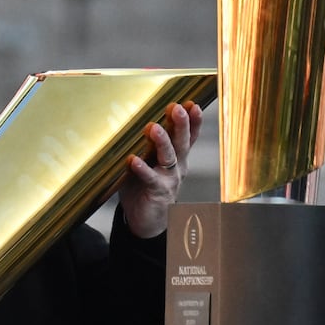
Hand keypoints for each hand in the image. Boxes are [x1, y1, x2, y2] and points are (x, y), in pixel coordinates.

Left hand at [118, 101, 203, 238]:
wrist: (146, 221)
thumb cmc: (144, 186)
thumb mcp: (148, 161)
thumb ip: (146, 144)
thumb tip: (133, 119)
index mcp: (176, 157)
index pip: (187, 136)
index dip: (192, 120)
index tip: (191, 103)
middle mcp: (177, 167)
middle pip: (182, 142)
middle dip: (181, 124)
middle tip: (177, 108)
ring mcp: (169, 180)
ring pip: (169, 158)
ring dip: (162, 141)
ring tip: (153, 128)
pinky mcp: (158, 192)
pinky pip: (150, 178)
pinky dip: (142, 169)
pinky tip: (133, 160)